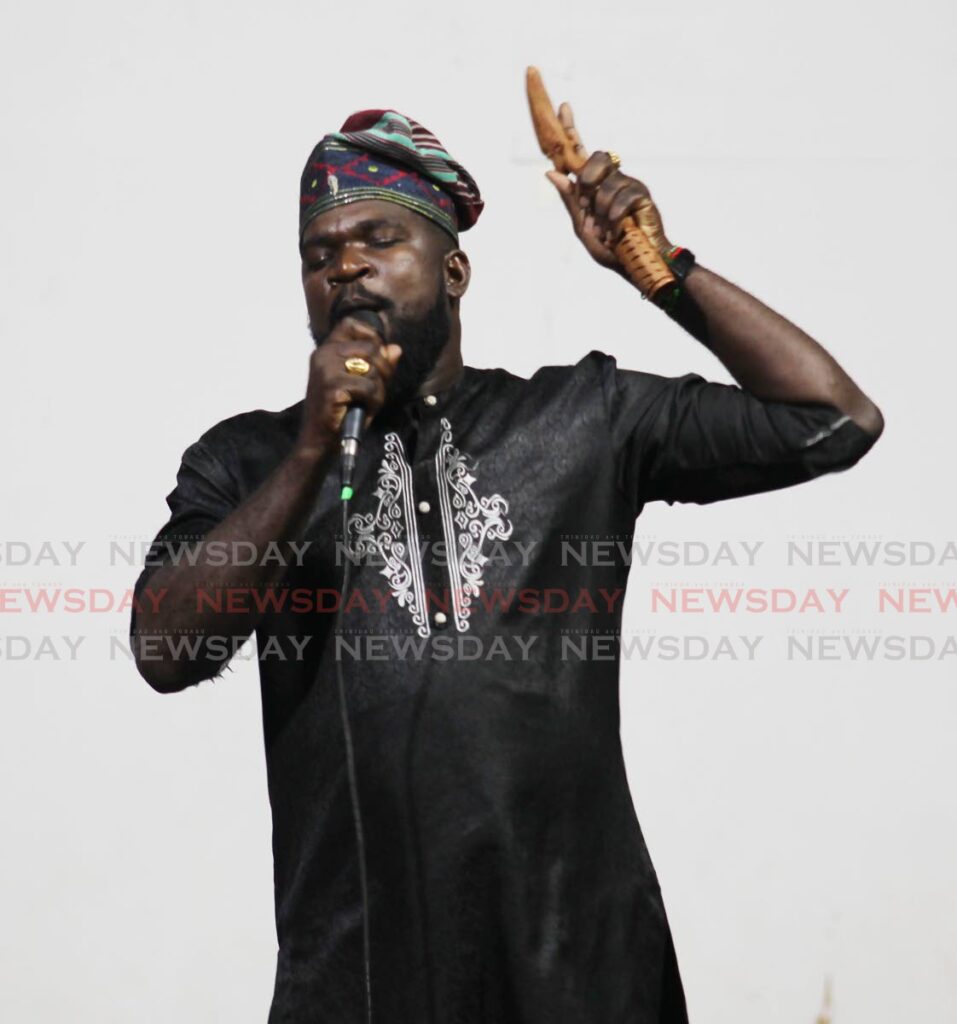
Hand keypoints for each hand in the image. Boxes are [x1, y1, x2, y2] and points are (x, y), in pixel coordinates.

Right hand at [296, 315, 402, 456]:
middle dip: (382, 370)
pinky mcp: (332, 386)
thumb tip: (396, 349)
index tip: (376, 359)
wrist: (318, 442)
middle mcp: (324, 355)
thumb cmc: (340, 413)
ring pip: (372, 369)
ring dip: (378, 390)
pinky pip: (368, 387)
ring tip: (367, 403)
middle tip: (374, 391)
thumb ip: (377, 365)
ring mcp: (326, 370)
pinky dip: (373, 402)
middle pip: (371, 347)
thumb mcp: (360, 385)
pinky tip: (364, 410)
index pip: (351, 324)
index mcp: (326, 350)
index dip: (371, 337)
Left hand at [544, 102, 672, 272]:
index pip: (580, 151)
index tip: (564, 106)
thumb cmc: (610, 248)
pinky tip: (618, 231)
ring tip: (606, 229)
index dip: (571, 129)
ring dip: (600, 210)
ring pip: (605, 180)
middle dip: (587, 181)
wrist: (636, 265)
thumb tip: (550, 172)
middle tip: (586, 208)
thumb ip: (569, 199)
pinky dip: (614, 218)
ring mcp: (627, 183)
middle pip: (594, 156)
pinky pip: (620, 196)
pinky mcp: (641, 193)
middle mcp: (610, 178)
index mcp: (592, 185)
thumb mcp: (582, 227)